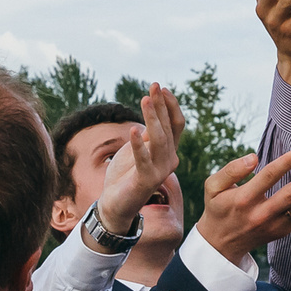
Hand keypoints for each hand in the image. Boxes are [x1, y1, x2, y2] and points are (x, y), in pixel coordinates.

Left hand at [96, 84, 183, 238]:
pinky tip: (133, 130)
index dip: (170, 105)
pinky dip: (138, 145)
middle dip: (161, 106)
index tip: (161, 88)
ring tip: (145, 100)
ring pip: (159, 140)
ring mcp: (159, 172)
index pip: (175, 124)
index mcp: (168, 151)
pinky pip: (143, 160)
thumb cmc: (125, 174)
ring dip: (152, 119)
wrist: (115, 204)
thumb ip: (148, 133)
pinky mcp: (145, 181)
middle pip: (168, 128)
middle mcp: (169, 160)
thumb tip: (153, 109)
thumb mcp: (137, 147)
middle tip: (154, 86)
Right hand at [197, 148, 290, 264]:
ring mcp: (272, 226)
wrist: (220, 244)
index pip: (268, 177)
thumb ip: (231, 170)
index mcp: (243, 199)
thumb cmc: (217, 208)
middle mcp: (260, 214)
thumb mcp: (212, 186)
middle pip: (290, 195)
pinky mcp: (280, 232)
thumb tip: (254, 157)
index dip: (287, 163)